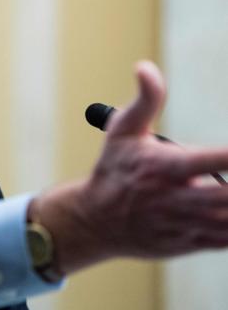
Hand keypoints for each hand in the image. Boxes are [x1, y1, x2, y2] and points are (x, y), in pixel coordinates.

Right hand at [34, 61, 227, 274]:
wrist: (95, 220)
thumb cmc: (114, 168)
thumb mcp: (122, 130)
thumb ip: (145, 99)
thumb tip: (144, 66)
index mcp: (163, 167)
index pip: (212, 159)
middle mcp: (174, 198)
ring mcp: (182, 224)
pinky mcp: (187, 243)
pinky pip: (226, 241)